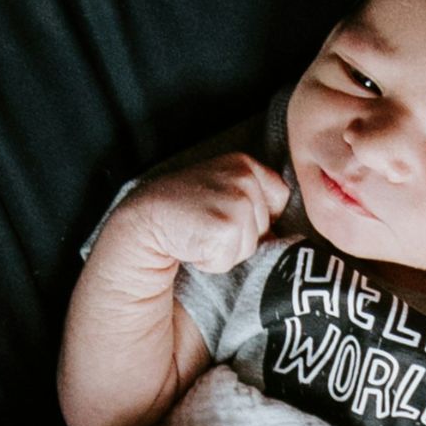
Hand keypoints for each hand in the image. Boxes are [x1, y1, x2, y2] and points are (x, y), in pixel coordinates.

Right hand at [123, 152, 290, 273]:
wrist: (143, 224)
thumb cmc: (183, 214)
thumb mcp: (222, 191)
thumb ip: (253, 200)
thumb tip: (282, 232)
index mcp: (245, 163)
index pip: (280, 198)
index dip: (256, 216)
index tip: (223, 213)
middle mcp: (244, 177)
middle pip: (266, 226)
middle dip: (240, 235)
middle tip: (206, 225)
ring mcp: (237, 201)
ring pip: (251, 246)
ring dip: (226, 250)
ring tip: (199, 234)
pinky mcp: (226, 228)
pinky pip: (231, 260)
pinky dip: (213, 262)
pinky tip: (193, 245)